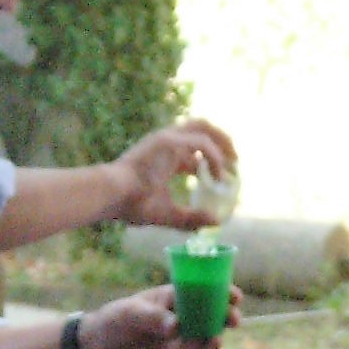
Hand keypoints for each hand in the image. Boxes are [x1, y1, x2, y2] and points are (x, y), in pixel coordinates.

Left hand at [83, 283, 243, 348]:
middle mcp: (180, 311)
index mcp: (170, 294)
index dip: (218, 288)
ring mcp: (181, 331)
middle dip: (224, 309)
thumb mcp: (130, 315)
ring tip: (223, 333)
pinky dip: (209, 345)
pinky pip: (199, 346)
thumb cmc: (113, 322)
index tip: (233, 295)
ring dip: (220, 328)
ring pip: (207, 327)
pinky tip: (213, 345)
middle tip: (233, 316)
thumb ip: (152, 319)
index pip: (199, 287)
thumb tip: (176, 327)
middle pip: (209, 307)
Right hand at [106, 120, 237, 229]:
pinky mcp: (167, 140)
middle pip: (201, 128)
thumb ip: (191, 218)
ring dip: (222, 140)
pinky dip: (214, 157)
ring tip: (233, 159)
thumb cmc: (133, 205)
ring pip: (202, 126)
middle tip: (235, 161)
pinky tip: (218, 174)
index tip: (227, 177)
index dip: (213, 162)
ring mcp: (166, 138)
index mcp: (165, 156)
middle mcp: (166, 142)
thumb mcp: (168, 214)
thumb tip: (216, 222)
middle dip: (222, 140)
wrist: (112, 196)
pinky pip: (200, 143)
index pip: (195, 151)